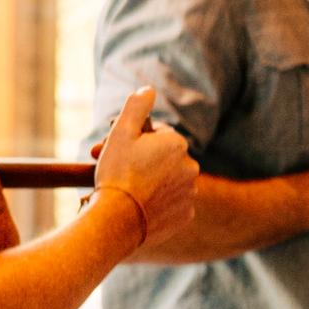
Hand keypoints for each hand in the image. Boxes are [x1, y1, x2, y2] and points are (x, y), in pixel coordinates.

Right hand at [94, 87, 198, 247]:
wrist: (118, 219)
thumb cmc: (117, 173)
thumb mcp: (121, 133)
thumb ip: (136, 107)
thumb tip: (149, 89)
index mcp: (178, 144)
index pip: (157, 135)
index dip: (136, 140)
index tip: (118, 150)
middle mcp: (191, 167)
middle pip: (163, 159)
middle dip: (143, 161)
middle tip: (117, 169)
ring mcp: (190, 193)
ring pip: (167, 181)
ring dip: (151, 181)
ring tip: (127, 189)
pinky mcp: (186, 215)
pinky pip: (171, 203)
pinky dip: (157, 203)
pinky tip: (139, 206)